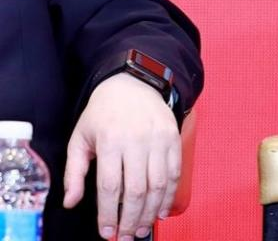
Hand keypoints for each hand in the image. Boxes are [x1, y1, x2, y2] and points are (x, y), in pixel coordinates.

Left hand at [63, 72, 180, 240]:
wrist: (133, 84)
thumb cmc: (103, 114)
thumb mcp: (80, 139)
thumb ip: (74, 172)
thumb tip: (70, 202)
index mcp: (110, 142)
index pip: (109, 186)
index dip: (108, 214)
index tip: (107, 233)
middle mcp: (137, 141)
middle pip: (135, 190)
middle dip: (131, 219)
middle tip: (127, 236)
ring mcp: (159, 139)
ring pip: (158, 185)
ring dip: (151, 212)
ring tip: (143, 228)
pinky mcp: (174, 138)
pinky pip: (174, 172)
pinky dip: (169, 195)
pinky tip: (161, 210)